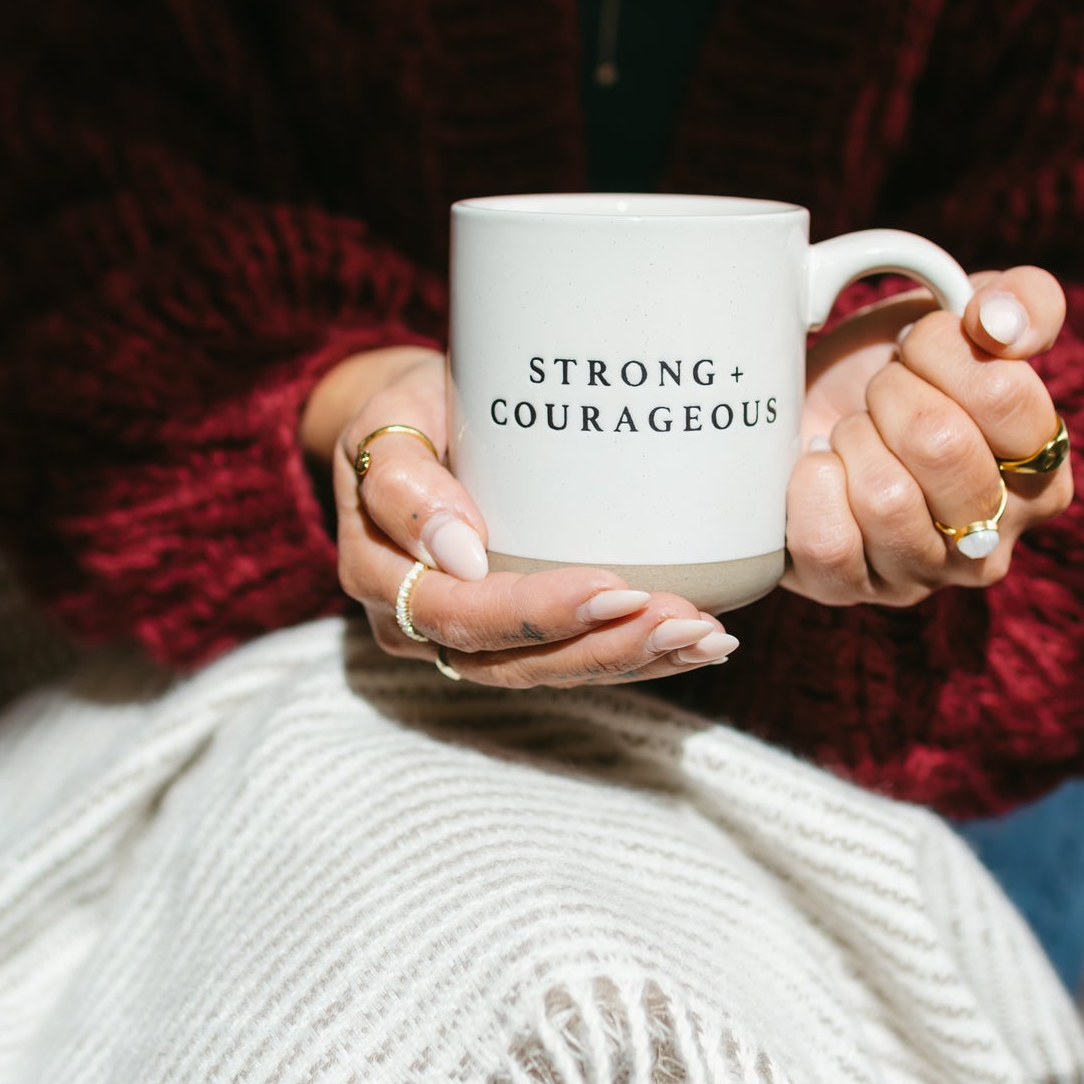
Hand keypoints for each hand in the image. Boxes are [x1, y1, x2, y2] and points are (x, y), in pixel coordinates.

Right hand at [320, 348, 739, 684]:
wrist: (415, 421)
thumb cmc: (406, 412)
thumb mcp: (386, 422)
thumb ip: (403, 484)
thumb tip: (459, 553)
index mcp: (381, 577)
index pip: (462, 616)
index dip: (539, 613)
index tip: (614, 588)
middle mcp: (418, 625)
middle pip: (514, 661)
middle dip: (605, 646)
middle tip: (682, 621)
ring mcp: (466, 639)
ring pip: (551, 671)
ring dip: (632, 659)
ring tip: (703, 637)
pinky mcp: (512, 637)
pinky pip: (571, 660)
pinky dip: (637, 656)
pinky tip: (696, 645)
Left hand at [784, 267, 1072, 607]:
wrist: (801, 409)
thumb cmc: (893, 369)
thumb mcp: (962, 318)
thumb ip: (1025, 300)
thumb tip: (1001, 323)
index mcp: (1045, 474)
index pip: (1005, 396)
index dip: (940, 350)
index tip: (915, 349)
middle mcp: (994, 540)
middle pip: (942, 445)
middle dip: (892, 394)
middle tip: (879, 395)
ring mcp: (922, 576)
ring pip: (886, 498)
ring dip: (852, 441)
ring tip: (852, 435)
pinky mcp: (848, 592)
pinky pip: (829, 542)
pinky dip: (810, 488)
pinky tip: (818, 472)